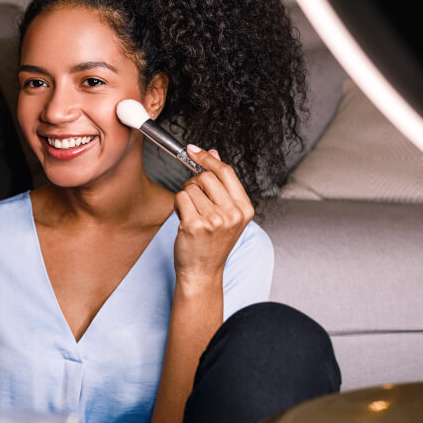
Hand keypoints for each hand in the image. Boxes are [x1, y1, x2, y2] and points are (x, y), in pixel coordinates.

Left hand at [173, 145, 253, 284]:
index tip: (193, 150)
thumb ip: (221, 183)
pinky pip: (180, 198)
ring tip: (192, 216)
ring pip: (190, 187)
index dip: (208, 158)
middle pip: (206, 177)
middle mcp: (233, 214)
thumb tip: (213, 152)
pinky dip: (178, 206)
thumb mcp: (225, 213)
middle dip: (194, 184)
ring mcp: (215, 220)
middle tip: (195, 201)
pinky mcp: (196, 225)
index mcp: (244, 209)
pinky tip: (184, 220)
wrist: (202, 272)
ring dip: (185, 198)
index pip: (226, 171)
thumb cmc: (212, 243)